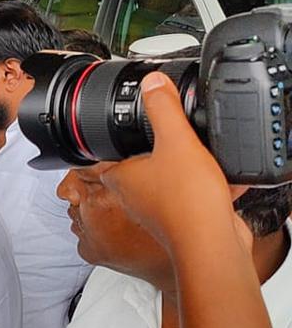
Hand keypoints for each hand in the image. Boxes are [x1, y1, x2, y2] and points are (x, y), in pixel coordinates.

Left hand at [99, 72, 252, 257]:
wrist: (213, 243)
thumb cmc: (187, 201)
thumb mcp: (176, 140)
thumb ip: (163, 108)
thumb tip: (152, 84)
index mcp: (121, 176)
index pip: (105, 153)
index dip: (112, 138)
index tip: (120, 128)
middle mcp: (133, 196)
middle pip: (138, 165)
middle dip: (154, 151)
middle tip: (168, 138)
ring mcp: (157, 210)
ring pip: (167, 181)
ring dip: (183, 169)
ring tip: (197, 157)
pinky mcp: (182, 220)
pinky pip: (192, 196)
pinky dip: (205, 186)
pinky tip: (221, 178)